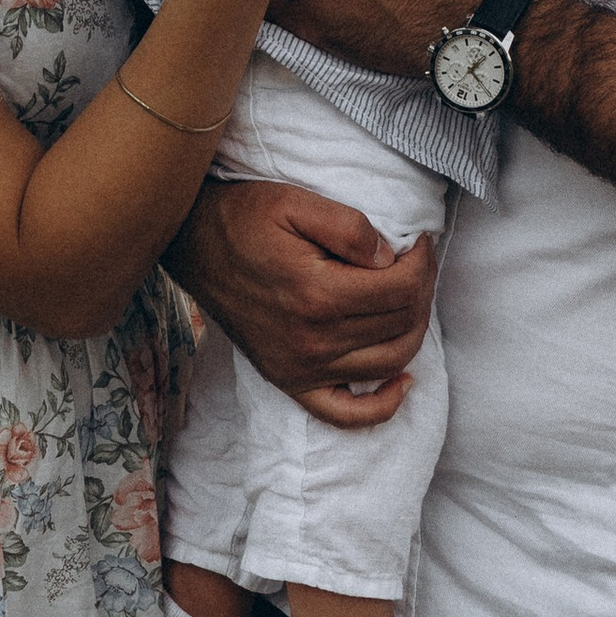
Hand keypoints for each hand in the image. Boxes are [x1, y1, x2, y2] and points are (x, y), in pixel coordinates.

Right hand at [166, 174, 437, 421]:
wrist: (193, 245)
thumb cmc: (246, 219)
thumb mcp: (297, 202)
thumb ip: (350, 228)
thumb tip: (391, 258)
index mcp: (318, 294)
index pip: (401, 289)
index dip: (422, 262)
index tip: (419, 242)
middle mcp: (313, 341)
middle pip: (401, 324)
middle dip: (421, 289)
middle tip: (416, 263)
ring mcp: (301, 368)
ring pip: (389, 363)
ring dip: (413, 330)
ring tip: (408, 298)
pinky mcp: (290, 381)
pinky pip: (346, 414)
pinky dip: (382, 406)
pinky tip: (402, 382)